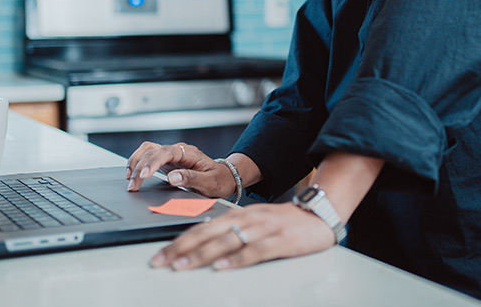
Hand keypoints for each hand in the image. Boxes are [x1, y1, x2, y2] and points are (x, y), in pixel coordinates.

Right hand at [125, 141, 235, 197]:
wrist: (224, 178)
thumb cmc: (219, 180)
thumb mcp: (209, 183)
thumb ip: (191, 179)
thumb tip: (173, 177)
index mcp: (189, 153)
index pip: (166, 152)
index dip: (153, 162)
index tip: (144, 175)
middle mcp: (178, 150)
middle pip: (153, 151)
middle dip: (140, 167)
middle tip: (133, 185)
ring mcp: (172, 154)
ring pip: (148, 150)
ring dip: (136, 163)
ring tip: (129, 179)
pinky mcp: (167, 161)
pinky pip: (148, 155)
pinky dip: (138, 162)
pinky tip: (132, 173)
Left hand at [149, 202, 335, 270]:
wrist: (320, 213)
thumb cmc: (284, 222)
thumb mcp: (253, 221)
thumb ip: (230, 230)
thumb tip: (201, 242)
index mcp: (238, 214)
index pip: (201, 227)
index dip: (179, 241)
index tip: (160, 255)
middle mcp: (247, 219)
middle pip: (208, 233)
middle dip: (181, 248)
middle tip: (161, 261)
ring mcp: (263, 229)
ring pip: (227, 241)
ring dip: (202, 254)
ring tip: (184, 266)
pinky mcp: (280, 240)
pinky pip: (255, 251)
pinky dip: (237, 259)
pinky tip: (223, 266)